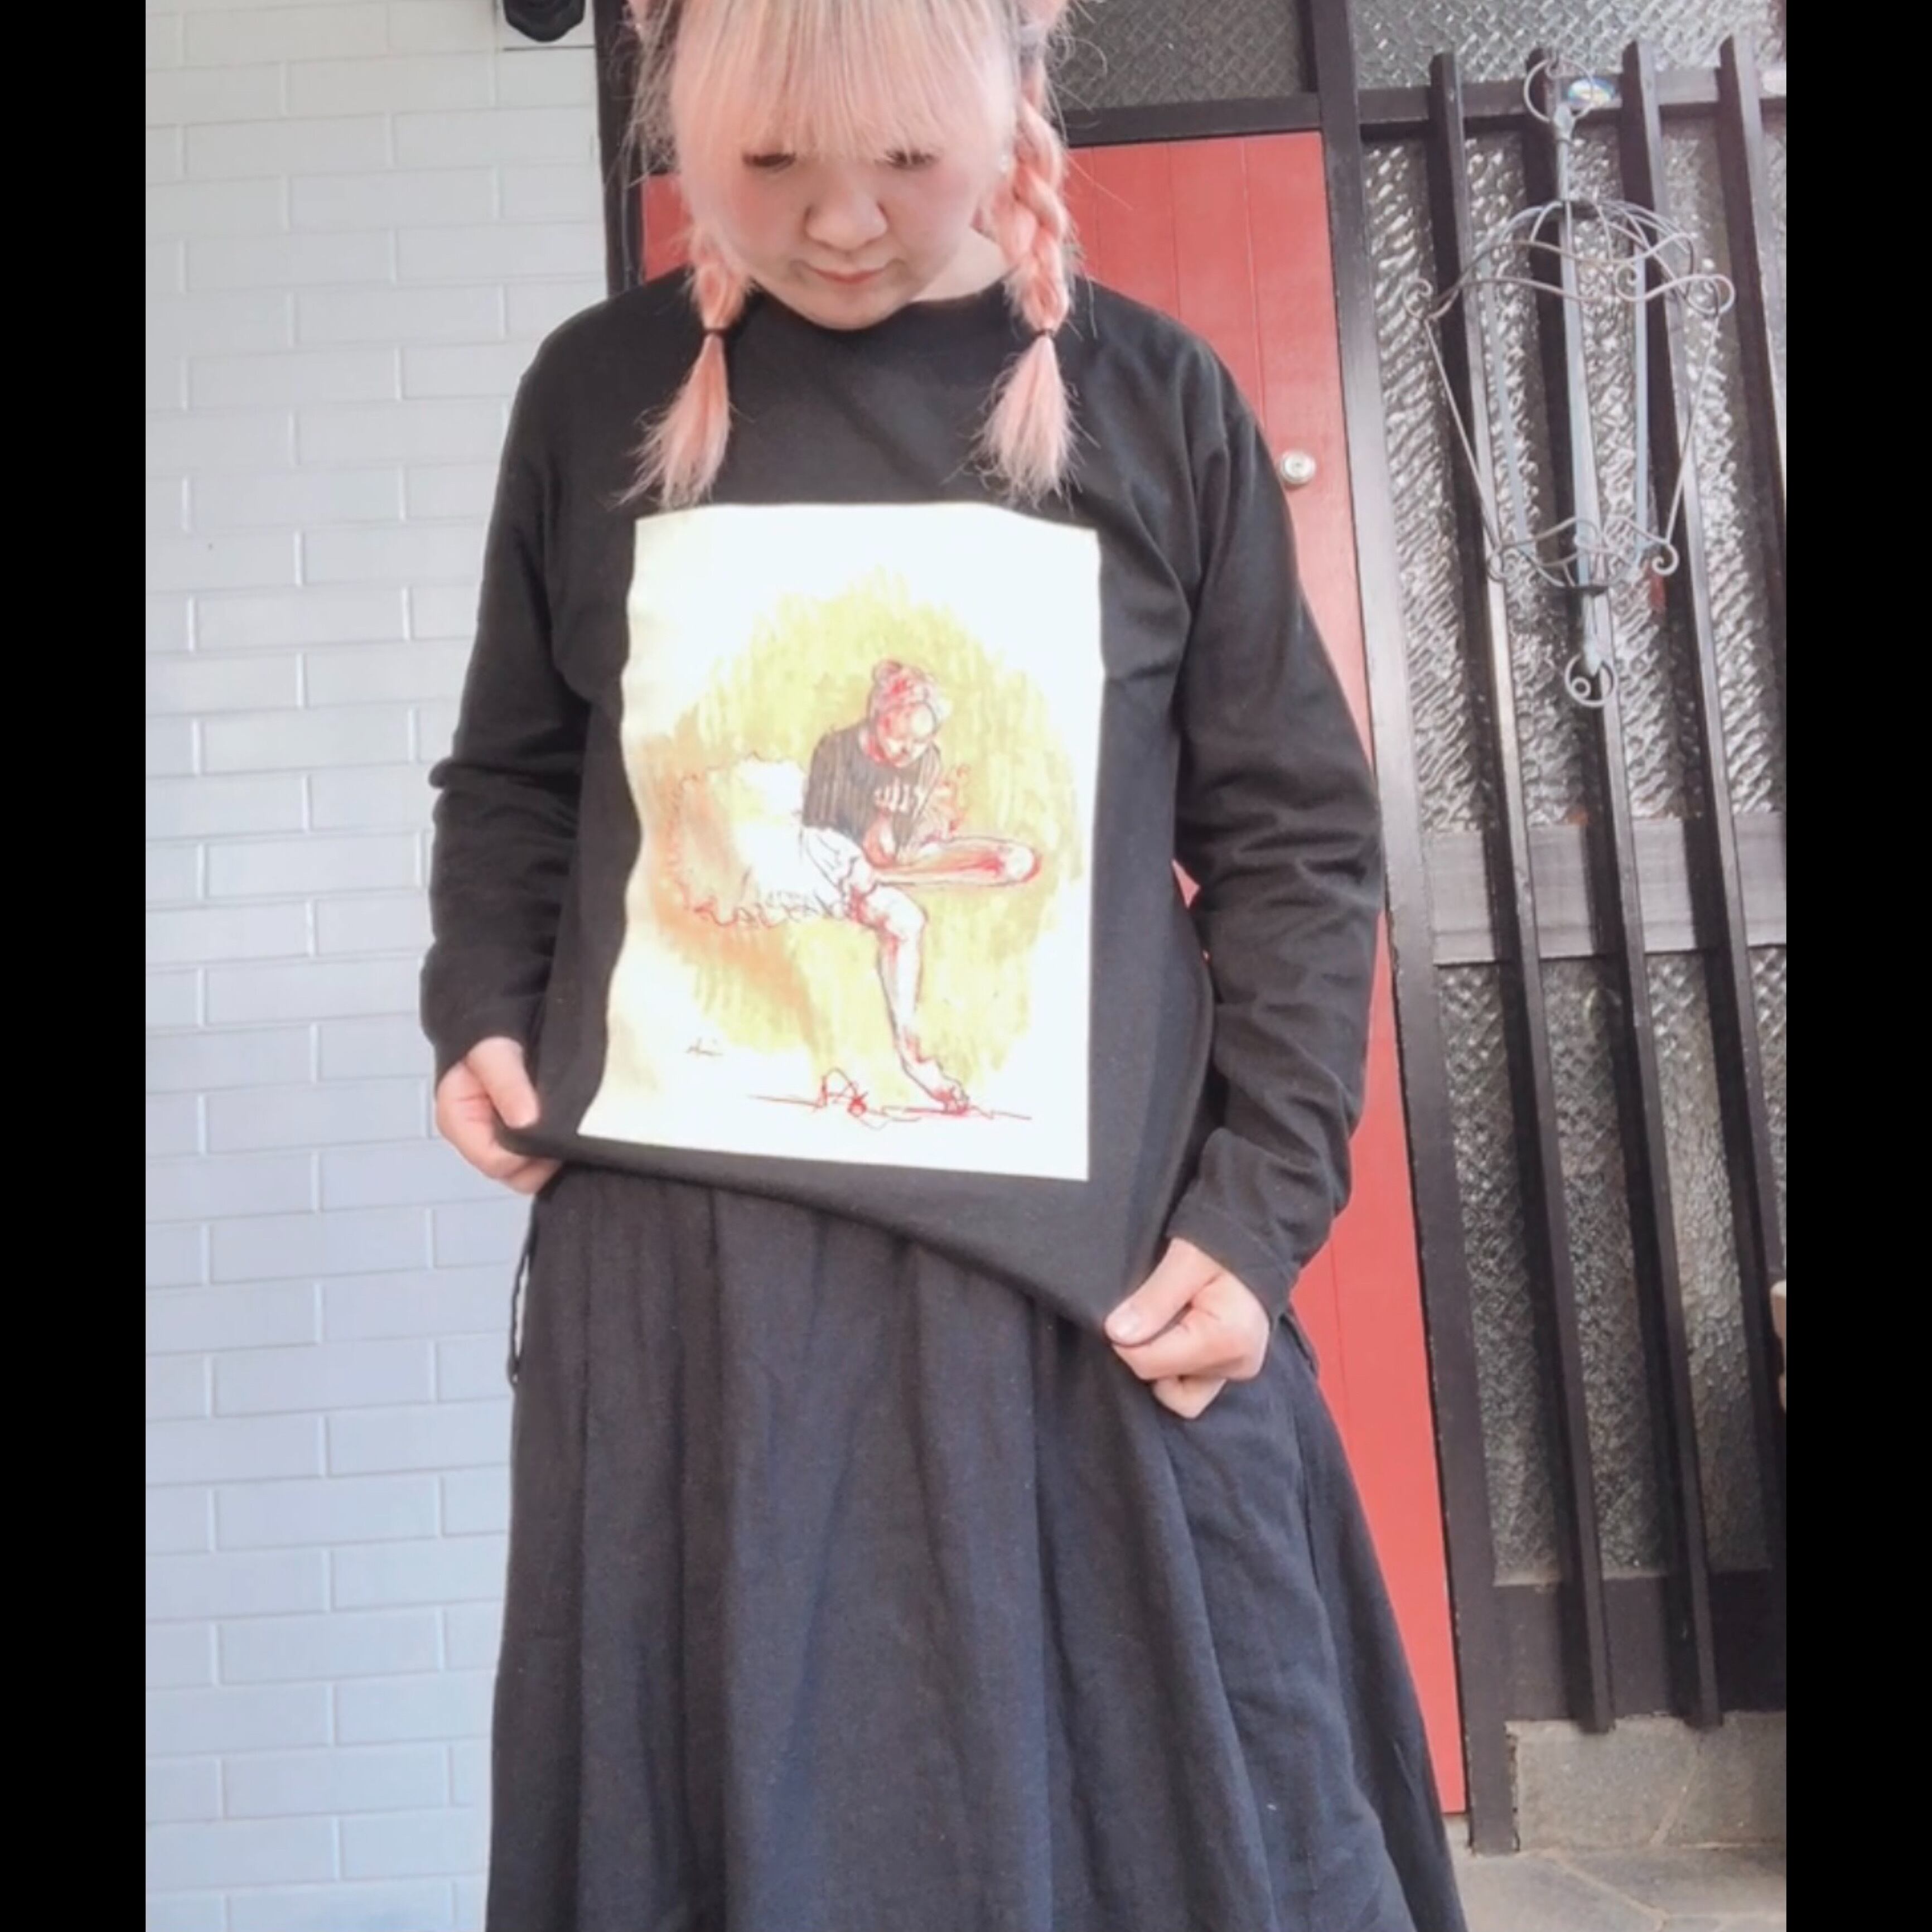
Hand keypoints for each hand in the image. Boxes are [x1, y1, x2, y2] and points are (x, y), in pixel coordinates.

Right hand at [434, 1037, 560, 1195]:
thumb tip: (526, 1121)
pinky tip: (566, 1125)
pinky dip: (557, 1148)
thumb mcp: (493, 1052)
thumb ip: (508, 1086)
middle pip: (515, 1175)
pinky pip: (543, 1161)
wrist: (502, 1023)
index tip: (544, 1124)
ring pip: (532, 1173)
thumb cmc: (488, 1038)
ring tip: (564, 1119)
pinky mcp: (522, 1139)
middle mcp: (478, 1137)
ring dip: (552, 1153)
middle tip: (560, 1123)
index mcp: (459, 1121)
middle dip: (541, 1157)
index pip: (495, 1162)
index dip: (525, 1151)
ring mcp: (501, 1141)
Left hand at [1104, 1238, 1271, 1418]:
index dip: (1126, 1339)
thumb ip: (1153, 1300)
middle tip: (1151, 1307)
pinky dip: (1175, 1368)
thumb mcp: (1184, 1260)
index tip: (1127, 1309)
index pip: (1150, 1364)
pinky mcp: (1233, 1369)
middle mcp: (1238, 1365)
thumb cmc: (1221, 1243)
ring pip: (1175, 1391)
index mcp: (1228, 1340)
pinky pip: (1192, 1389)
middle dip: (1145, 1347)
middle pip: (1161, 1378)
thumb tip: (1117, 1335)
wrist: (1254, 1240)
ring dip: (1160, 1361)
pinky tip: (1173, 1334)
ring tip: (1166, 1318)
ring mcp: (1237, 1371)